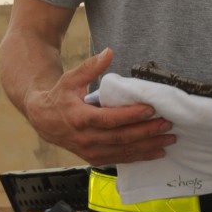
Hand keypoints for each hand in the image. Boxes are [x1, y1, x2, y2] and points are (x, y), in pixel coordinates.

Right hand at [23, 48, 175, 165]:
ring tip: (167, 140)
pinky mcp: (94, 158)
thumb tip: (108, 52)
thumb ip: (90, 67)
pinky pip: (120, 159)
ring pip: (123, 151)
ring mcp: (90, 151)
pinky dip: (139, 157)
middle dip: (147, 132)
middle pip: (121, 137)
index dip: (131, 115)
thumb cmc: (59, 98)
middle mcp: (86, 138)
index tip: (150, 109)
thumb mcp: (70, 79)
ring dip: (147, 147)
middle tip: (167, 125)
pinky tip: (154, 152)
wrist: (43, 120)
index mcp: (80, 118)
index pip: (110, 119)